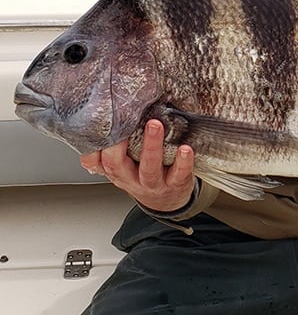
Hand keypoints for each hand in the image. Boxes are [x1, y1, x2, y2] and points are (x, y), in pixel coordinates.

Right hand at [80, 119, 195, 211]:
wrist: (166, 201)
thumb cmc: (143, 175)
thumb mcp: (124, 165)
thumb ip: (114, 146)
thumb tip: (109, 112)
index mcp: (115, 170)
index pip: (95, 161)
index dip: (94, 146)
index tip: (102, 124)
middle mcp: (130, 178)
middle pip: (117, 164)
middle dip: (119, 144)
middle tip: (127, 120)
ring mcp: (153, 183)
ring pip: (149, 168)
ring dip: (151, 146)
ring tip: (155, 125)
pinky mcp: (175, 183)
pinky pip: (178, 174)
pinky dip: (182, 162)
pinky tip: (185, 149)